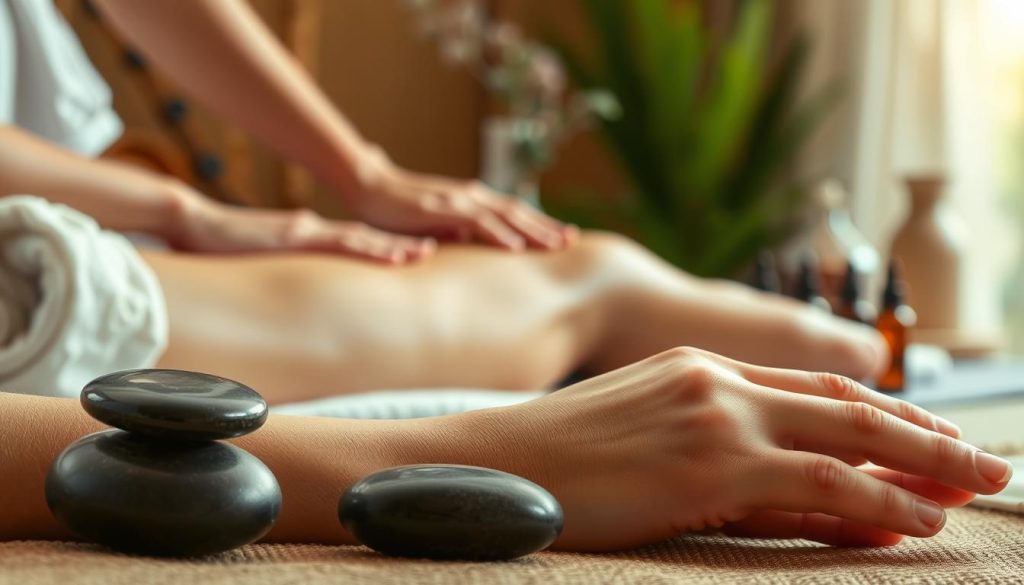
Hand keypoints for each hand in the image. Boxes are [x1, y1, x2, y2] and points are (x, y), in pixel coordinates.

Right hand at [168, 188, 434, 263]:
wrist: (190, 222)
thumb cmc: (216, 246)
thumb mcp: (255, 261)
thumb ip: (276, 269)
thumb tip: (285, 285)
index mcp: (304, 238)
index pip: (351, 245)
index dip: (384, 249)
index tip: (413, 255)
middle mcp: (311, 232)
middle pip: (365, 241)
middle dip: (400, 246)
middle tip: (435, 250)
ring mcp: (305, 233)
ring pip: (361, 241)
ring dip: (395, 247)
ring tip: (426, 252)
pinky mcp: (295, 238)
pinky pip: (341, 246)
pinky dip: (371, 250)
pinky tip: (394, 256)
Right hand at [347, 148, 576, 250]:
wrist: (369, 187)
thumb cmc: (400, 212)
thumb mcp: (437, 227)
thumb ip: (458, 236)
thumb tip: (473, 252)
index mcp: (473, 202)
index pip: (515, 215)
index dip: (541, 226)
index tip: (565, 240)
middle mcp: (472, 197)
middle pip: (519, 213)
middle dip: (548, 228)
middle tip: (575, 242)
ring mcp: (459, 201)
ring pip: (505, 216)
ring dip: (533, 231)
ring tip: (557, 246)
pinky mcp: (442, 209)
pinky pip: (477, 222)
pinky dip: (500, 234)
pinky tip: (516, 247)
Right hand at [459, 347, 1010, 550]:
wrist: (496, 460)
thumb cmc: (564, 458)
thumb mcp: (652, 437)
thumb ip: (729, 454)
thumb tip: (805, 488)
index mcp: (704, 368)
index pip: (817, 387)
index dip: (884, 412)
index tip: (929, 437)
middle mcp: (720, 381)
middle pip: (851, 403)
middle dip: (927, 434)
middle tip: (987, 461)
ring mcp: (717, 417)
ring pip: (849, 438)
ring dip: (923, 465)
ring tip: (978, 486)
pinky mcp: (709, 463)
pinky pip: (816, 482)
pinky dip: (875, 501)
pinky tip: (915, 519)